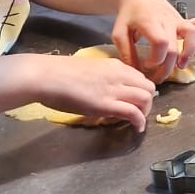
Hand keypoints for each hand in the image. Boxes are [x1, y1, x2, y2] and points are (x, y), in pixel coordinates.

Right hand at [35, 51, 156, 130]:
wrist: (46, 76)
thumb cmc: (58, 73)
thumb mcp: (89, 70)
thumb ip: (103, 78)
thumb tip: (105, 90)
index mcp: (114, 65)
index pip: (140, 76)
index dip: (141, 90)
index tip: (136, 100)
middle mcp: (118, 75)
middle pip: (148, 86)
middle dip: (148, 101)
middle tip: (139, 112)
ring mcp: (113, 89)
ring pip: (145, 98)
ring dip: (145, 112)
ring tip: (138, 121)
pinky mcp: (106, 104)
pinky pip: (133, 113)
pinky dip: (140, 122)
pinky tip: (137, 128)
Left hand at [111, 0, 194, 84]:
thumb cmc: (128, 16)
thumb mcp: (119, 34)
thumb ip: (127, 53)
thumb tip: (137, 72)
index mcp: (149, 22)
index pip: (160, 43)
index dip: (156, 58)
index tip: (147, 64)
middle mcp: (166, 20)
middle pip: (174, 46)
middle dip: (168, 67)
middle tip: (159, 77)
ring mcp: (177, 19)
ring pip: (192, 34)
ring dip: (189, 52)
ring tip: (181, 65)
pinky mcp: (183, 20)